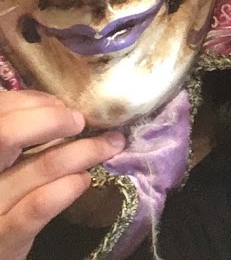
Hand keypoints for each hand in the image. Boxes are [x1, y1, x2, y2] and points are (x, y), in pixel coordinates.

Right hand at [0, 90, 125, 259]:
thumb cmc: (3, 197)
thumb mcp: (5, 164)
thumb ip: (22, 136)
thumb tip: (57, 105)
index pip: (1, 112)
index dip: (31, 101)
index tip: (59, 103)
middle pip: (11, 133)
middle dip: (54, 119)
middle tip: (81, 121)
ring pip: (41, 166)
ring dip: (84, 151)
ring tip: (110, 145)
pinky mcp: (5, 238)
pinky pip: (38, 207)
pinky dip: (66, 188)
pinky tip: (84, 180)